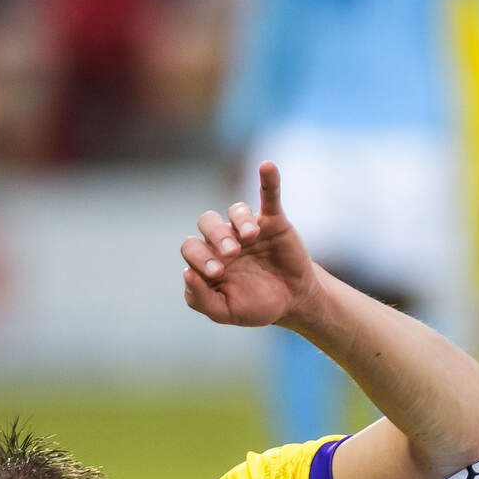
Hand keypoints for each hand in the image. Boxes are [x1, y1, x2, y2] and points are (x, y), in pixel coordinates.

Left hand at [181, 161, 319, 327]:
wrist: (293, 302)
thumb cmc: (256, 305)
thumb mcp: (225, 312)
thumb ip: (200, 299)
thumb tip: (186, 273)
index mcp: (208, 258)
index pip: (191, 248)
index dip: (199, 257)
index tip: (218, 273)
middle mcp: (224, 239)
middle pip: (207, 222)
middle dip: (216, 237)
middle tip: (232, 254)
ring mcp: (248, 228)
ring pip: (235, 211)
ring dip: (240, 221)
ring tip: (250, 236)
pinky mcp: (273, 221)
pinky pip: (269, 196)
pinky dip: (269, 180)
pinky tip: (267, 166)